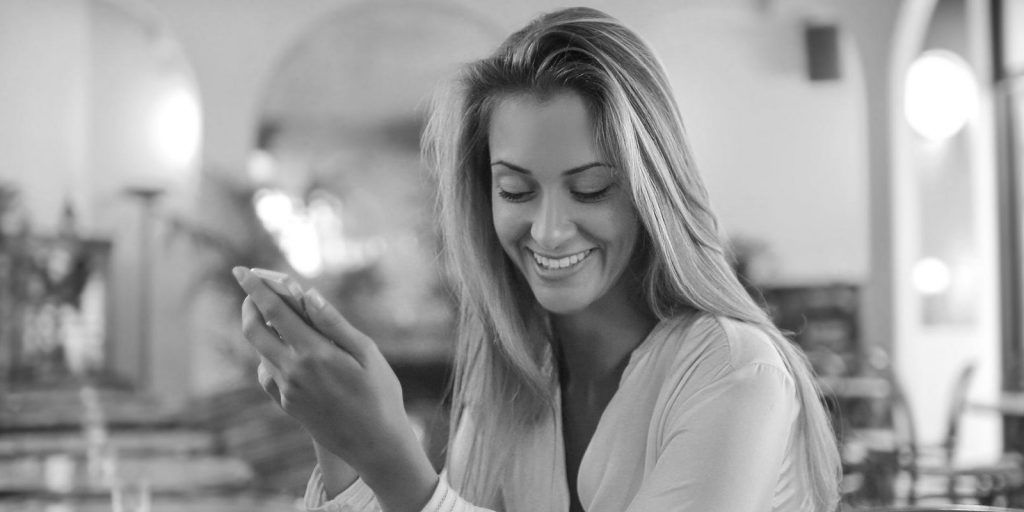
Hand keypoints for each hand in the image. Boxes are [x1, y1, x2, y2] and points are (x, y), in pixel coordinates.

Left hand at [232, 267, 436, 510]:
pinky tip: (287, 353)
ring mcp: (287, 391)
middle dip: (250, 306)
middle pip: (253, 331)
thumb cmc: (380, 395)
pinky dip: (269, 356)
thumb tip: (308, 295)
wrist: (375, 445)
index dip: (256, 288)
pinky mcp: (287, 405)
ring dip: (262, 329)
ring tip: (280, 317)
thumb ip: (334, 323)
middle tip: (257, 291)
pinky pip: (267, 374)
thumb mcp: (367, 353)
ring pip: (260, 352)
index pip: (274, 312)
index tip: (242, 271)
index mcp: (314, 353)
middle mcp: (293, 372)